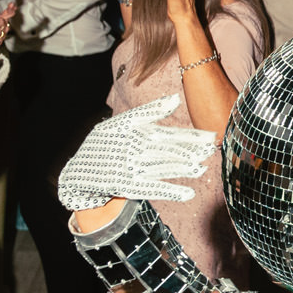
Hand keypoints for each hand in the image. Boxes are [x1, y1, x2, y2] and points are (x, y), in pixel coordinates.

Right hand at [58, 94, 215, 207]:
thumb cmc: (104, 142)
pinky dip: (171, 191)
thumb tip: (176, 99)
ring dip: (184, 170)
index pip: (169, 134)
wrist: (79, 171)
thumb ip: (150, 111)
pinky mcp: (128, 187)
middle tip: (212, 150)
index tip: (211, 136)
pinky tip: (188, 194)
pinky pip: (153, 189)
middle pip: (170, 151)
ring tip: (203, 169)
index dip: (191, 136)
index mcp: (136, 133)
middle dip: (193, 151)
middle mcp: (135, 150)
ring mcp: (132, 169)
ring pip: (164, 169)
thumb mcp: (123, 122)